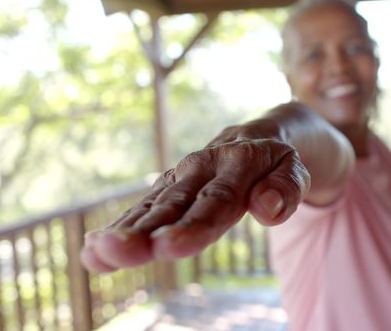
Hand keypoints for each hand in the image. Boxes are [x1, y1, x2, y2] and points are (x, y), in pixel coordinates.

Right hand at [80, 133, 309, 272]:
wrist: (261, 136)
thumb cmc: (278, 162)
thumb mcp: (296, 170)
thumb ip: (286, 189)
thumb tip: (268, 209)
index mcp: (237, 164)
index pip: (215, 201)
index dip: (192, 227)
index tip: (168, 248)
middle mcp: (202, 168)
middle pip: (173, 204)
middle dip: (144, 231)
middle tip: (116, 251)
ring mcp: (181, 177)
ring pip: (151, 206)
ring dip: (123, 230)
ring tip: (95, 254)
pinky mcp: (169, 186)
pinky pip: (143, 208)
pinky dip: (120, 227)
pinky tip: (94, 251)